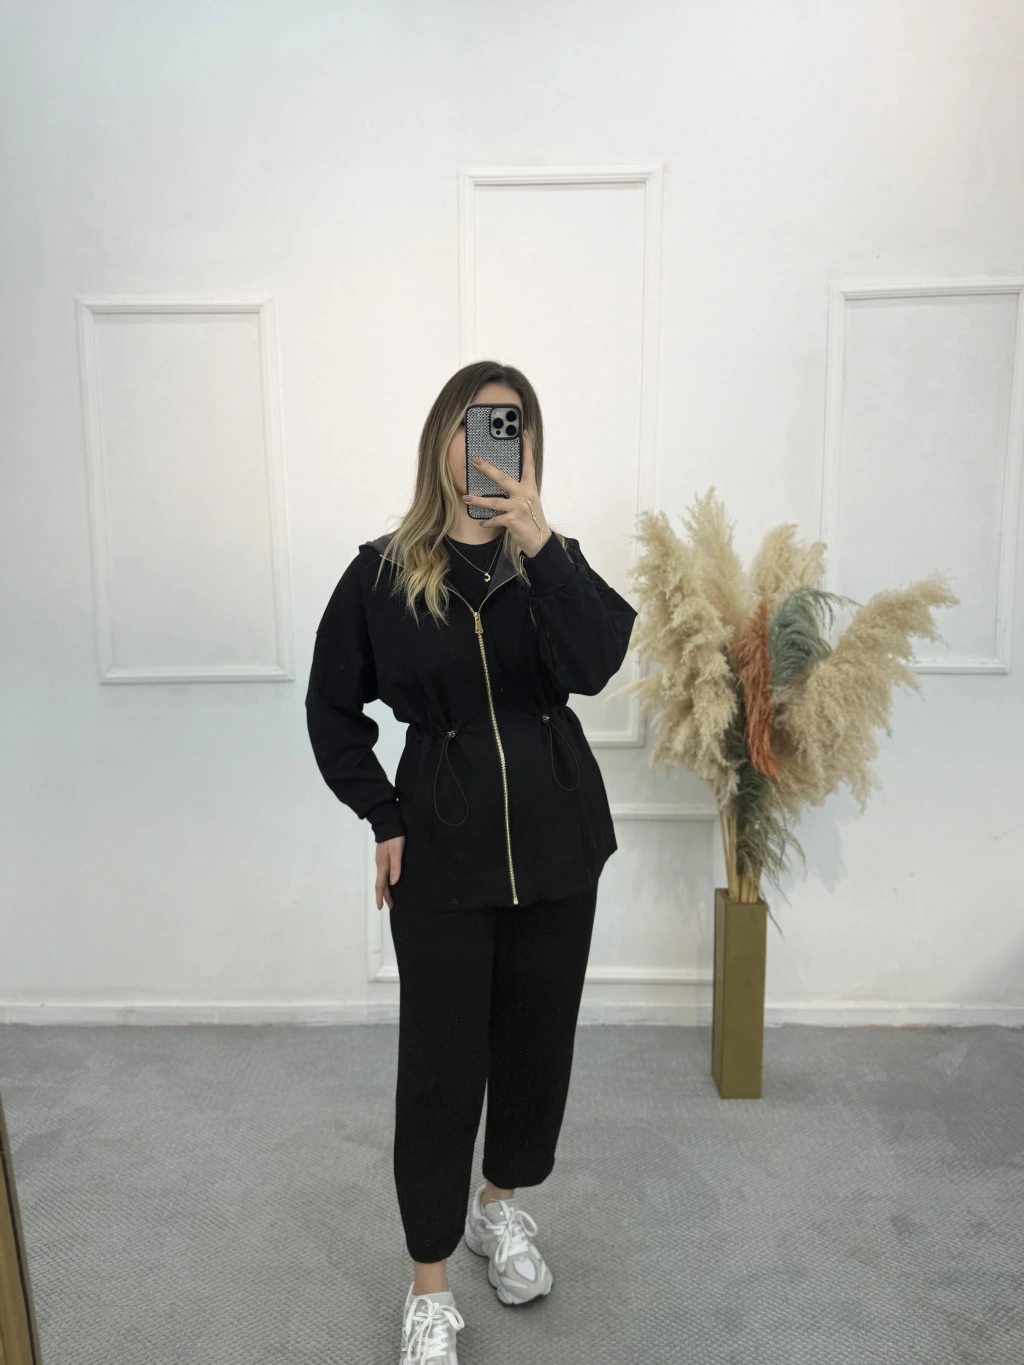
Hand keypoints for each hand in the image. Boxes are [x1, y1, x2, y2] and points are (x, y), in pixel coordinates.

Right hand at [375, 835, 403, 910]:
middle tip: (389, 906)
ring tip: (390, 897)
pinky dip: (386, 882)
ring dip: (385, 890)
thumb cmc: (394, 838)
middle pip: (381, 884)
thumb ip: (396, 866)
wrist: (388, 824)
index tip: (380, 908)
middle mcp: (380, 866)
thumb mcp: (397, 852)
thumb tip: (393, 883)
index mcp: (383, 866)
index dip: (380, 897)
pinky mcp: (383, 858)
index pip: (380, 885)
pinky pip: (384, 874)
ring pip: (382, 879)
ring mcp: (381, 862)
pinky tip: (391, 882)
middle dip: (384, 896)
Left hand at [461, 432, 551, 557]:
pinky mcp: (513, 520)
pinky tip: (481, 523)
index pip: (528, 464)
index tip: (523, 433)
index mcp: (529, 487)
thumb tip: (499, 480)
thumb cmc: (531, 518)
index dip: (526, 448)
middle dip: (487, 469)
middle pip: (503, 479)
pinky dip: (487, 522)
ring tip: (466, 498)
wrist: (539, 539)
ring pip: (494, 502)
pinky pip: (495, 519)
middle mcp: (525, 494)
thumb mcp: (528, 501)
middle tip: (474, 461)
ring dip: (478, 501)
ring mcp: (519, 507)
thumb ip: (518, 490)